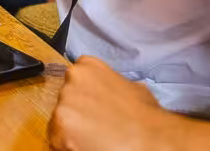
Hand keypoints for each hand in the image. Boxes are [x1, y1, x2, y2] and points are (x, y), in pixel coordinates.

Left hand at [49, 57, 185, 150]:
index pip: (74, 83)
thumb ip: (109, 85)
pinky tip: (88, 147)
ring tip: (96, 140)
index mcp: (86, 67)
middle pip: (65, 102)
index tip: (94, 112)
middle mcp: (70, 81)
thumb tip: (105, 94)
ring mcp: (63, 105)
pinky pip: (57, 142)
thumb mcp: (129, 87)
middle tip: (97, 128)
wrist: (152, 138)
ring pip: (59, 123)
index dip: (84, 101)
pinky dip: (69, 146)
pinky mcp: (59, 130)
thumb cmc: (146, 117)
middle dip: (77, 116)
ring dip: (72, 132)